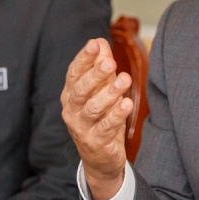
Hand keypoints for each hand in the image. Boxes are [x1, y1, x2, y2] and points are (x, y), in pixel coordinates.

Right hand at [61, 38, 132, 199]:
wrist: (100, 158)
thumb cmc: (100, 118)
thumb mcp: (101, 90)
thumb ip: (100, 66)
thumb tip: (100, 41)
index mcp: (71, 94)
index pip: (74, 73)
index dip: (83, 58)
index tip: (94, 44)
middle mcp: (72, 110)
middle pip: (81, 90)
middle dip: (95, 75)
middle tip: (110, 62)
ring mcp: (82, 128)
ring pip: (93, 108)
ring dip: (109, 93)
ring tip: (125, 80)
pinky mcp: (96, 142)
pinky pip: (106, 127)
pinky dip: (117, 115)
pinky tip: (127, 103)